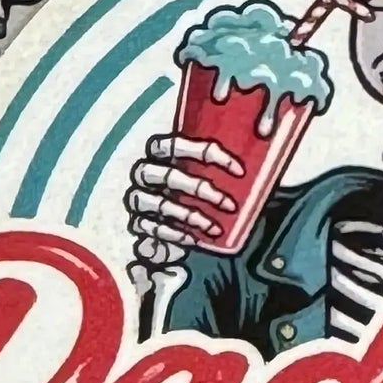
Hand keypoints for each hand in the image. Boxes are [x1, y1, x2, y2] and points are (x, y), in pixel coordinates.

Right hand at [127, 134, 243, 269]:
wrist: (161, 221)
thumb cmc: (186, 189)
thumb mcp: (200, 170)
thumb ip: (214, 159)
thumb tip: (245, 142)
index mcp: (158, 151)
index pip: (176, 144)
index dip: (207, 153)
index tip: (239, 170)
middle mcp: (144, 172)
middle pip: (169, 176)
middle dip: (202, 190)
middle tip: (230, 205)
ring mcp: (138, 198)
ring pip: (162, 204)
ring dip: (192, 216)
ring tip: (215, 229)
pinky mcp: (137, 222)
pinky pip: (155, 228)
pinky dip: (177, 235)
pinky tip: (195, 240)